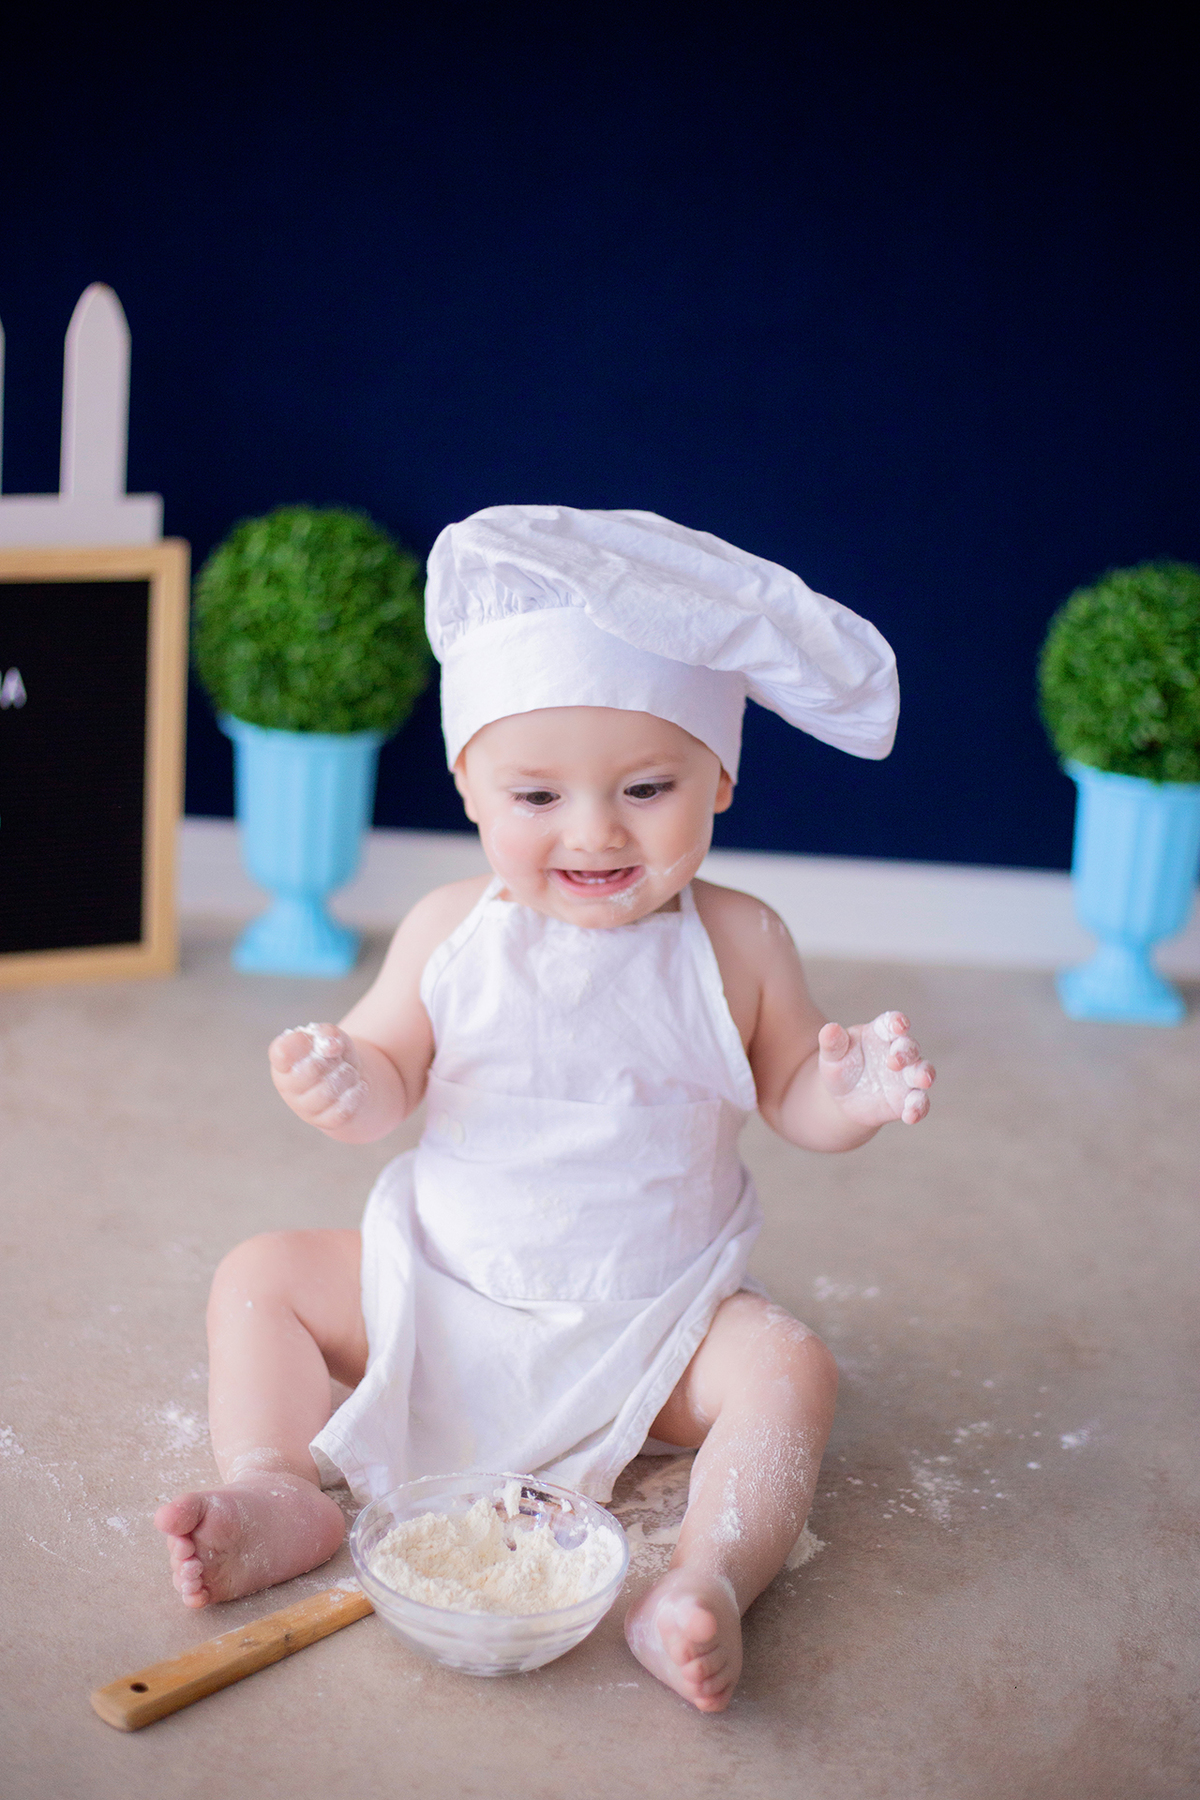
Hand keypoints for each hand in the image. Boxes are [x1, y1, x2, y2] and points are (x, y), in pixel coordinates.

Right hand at [268, 1022, 368, 1129]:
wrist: (348, 1083)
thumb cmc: (334, 1056)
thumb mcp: (332, 1037)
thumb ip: (328, 1034)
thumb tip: (331, 1046)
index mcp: (284, 1061)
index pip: (282, 1053)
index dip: (297, 1045)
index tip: (310, 1040)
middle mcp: (288, 1086)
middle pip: (310, 1071)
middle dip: (331, 1061)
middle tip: (338, 1059)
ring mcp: (304, 1107)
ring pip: (327, 1092)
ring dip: (346, 1076)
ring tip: (350, 1072)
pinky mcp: (323, 1121)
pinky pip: (340, 1112)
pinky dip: (354, 1096)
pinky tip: (359, 1087)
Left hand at [817, 1011, 934, 1126]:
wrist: (843, 1099)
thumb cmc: (841, 1067)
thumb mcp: (832, 1055)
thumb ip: (832, 1043)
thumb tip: (829, 1029)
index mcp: (881, 1034)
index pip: (893, 1022)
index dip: (898, 1022)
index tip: (898, 1026)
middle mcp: (899, 1053)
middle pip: (910, 1047)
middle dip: (906, 1052)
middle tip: (894, 1061)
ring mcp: (906, 1077)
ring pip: (923, 1072)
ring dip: (924, 1074)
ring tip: (922, 1080)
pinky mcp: (907, 1100)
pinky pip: (919, 1103)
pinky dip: (918, 1108)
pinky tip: (911, 1115)